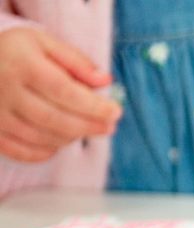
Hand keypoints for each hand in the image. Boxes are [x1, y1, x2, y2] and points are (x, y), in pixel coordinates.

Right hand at [0, 27, 120, 162]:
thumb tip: (105, 81)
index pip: (64, 91)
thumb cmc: (15, 50)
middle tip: (109, 128)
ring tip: (85, 130)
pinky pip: (20, 151)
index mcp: (23, 65)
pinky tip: (59, 142)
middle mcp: (6, 91)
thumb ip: (75, 61)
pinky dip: (44, 152)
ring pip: (39, 137)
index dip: (93, 106)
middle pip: (53, 118)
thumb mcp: (44, 42)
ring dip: (69, 138)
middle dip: (87, 126)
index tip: (115, 112)